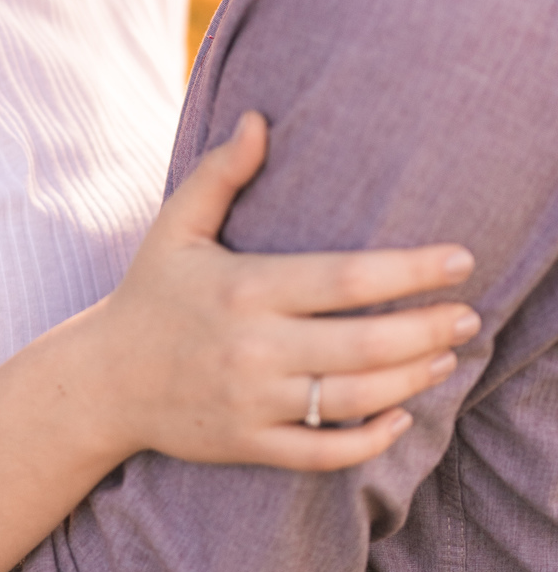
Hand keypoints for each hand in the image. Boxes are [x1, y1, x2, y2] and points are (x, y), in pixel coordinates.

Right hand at [98, 111, 478, 468]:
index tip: (458, 260)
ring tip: (445, 356)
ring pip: (353, 398)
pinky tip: (402, 415)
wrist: (103, 380)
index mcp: (244, 287)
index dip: (410, 270)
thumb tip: (259, 118)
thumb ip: (220, 173)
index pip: (345, 277)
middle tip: (467, 314)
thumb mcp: (175, 226)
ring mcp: (251, 401)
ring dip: (412, 379)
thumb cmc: (150, 294)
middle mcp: (252, 347)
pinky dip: (371, 440)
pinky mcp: (248, 445)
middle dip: (427, 329)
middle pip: (364, 344)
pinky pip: (323, 453)